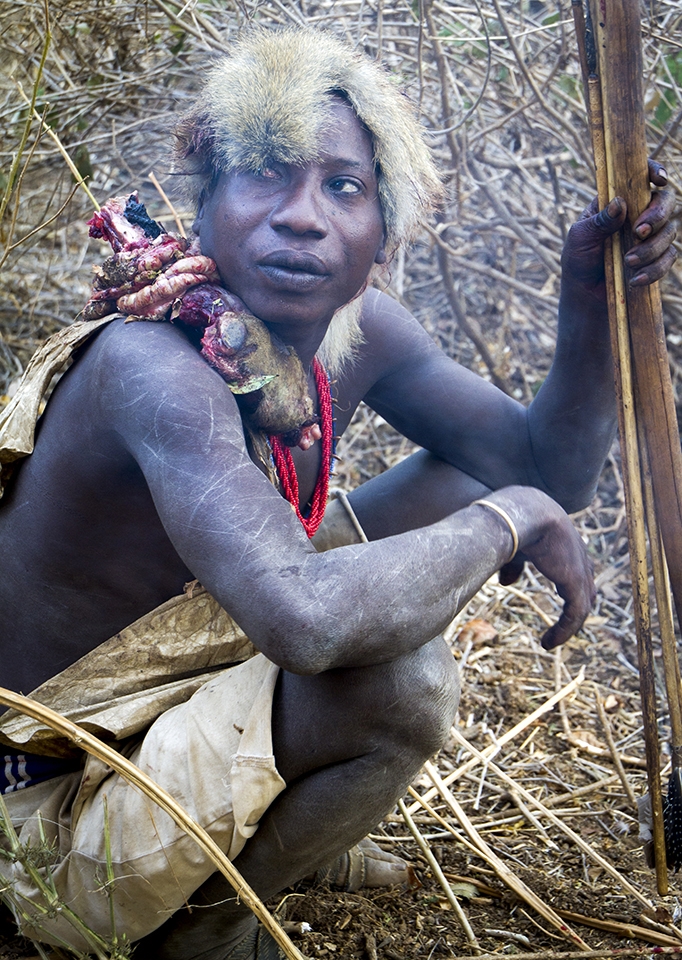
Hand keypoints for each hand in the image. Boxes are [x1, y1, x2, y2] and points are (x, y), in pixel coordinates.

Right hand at [484, 487, 595, 649]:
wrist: (522, 514)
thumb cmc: (513, 523)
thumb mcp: (514, 546)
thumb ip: (513, 566)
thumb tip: (506, 583)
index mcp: (565, 540)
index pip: (577, 567)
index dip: (571, 585)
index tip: (560, 599)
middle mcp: (578, 553)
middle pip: (586, 587)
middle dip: (577, 607)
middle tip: (564, 626)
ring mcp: (579, 568)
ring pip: (582, 605)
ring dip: (568, 626)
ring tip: (550, 641)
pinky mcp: (575, 581)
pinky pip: (575, 614)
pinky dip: (564, 630)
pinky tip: (549, 642)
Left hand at [561, 159, 676, 297]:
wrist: (584, 294)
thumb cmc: (578, 261)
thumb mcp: (580, 238)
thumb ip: (599, 221)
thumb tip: (620, 203)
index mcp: (617, 202)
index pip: (639, 178)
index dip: (653, 171)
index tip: (658, 180)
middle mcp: (638, 214)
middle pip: (665, 201)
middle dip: (658, 215)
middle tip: (640, 232)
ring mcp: (650, 236)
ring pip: (669, 231)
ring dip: (651, 248)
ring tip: (628, 262)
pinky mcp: (656, 258)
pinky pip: (668, 258)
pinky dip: (654, 269)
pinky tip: (635, 279)